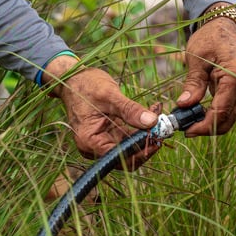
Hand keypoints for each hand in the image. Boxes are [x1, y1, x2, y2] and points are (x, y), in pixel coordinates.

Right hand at [43, 55, 157, 159]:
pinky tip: (150, 112)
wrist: (73, 79)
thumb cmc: (85, 85)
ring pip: (130, 147)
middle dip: (146, 141)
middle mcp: (94, 147)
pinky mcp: (109, 136)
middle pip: (127, 156)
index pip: (120, 157)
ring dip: (146, 133)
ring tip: (157, 113)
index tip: (158, 137)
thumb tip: (153, 122)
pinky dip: (140, 127)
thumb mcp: (109, 95)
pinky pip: (128, 137)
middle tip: (162, 126)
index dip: (141, 150)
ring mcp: (101, 142)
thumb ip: (130, 110)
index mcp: (90, 141)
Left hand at [175, 13, 235, 135]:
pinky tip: (196, 114)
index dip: (203, 126)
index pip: (221, 112)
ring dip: (208, 124)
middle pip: (226, 121)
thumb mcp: (197, 58)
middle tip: (182, 128)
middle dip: (204, 128)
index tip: (185, 130)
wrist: (226, 28)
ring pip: (228, 120)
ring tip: (187, 120)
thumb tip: (184, 105)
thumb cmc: (211, 38)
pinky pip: (227, 112)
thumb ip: (193, 83)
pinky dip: (212, 117)